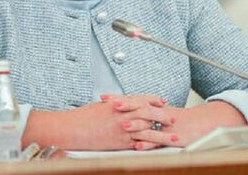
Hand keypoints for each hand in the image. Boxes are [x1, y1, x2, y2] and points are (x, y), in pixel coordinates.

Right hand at [22, 94, 173, 150]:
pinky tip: (158, 148)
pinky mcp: (120, 143)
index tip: (161, 101)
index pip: (141, 99)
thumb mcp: (100, 106)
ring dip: (163, 134)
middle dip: (163, 116)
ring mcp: (123, 130)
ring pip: (148, 131)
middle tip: (173, 118)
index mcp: (118, 104)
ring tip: (174, 137)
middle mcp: (123, 115)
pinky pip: (139, 144)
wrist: (72, 129)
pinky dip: (150, 146)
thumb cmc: (82, 118)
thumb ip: (113, 105)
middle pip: (149, 114)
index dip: (153, 100)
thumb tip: (121, 104)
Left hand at [109, 98, 247, 149]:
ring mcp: (165, 126)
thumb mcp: (160, 113)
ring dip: (136, 124)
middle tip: (110, 104)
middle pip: (139, 107)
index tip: (103, 97)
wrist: (203, 125)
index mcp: (153, 107)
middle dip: (125, 105)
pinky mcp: (172, 138)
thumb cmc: (180, 121)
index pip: (133, 100)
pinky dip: (149, 143)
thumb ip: (143, 111)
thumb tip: (123, 109)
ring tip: (122, 125)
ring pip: (149, 124)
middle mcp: (158, 114)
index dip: (118, 98)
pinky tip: (139, 145)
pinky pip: (159, 141)